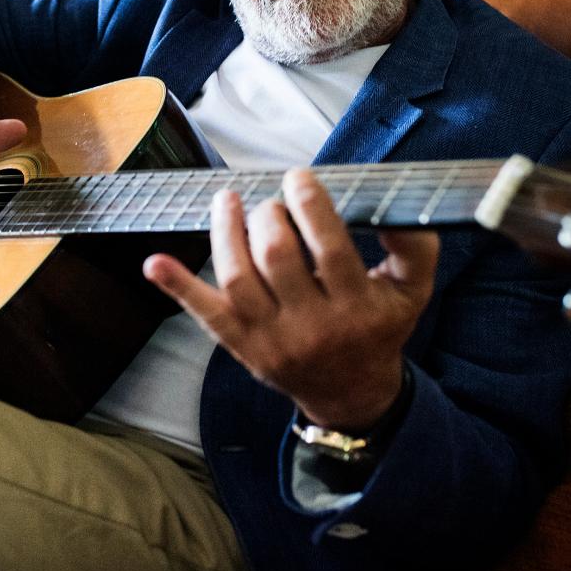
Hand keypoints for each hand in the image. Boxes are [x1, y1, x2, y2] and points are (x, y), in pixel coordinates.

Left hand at [144, 169, 438, 430]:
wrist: (351, 393)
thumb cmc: (379, 328)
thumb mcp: (412, 292)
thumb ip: (415, 247)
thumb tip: (396, 206)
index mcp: (357, 307)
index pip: (329, 247)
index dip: (309, 204)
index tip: (299, 177)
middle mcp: (313, 326)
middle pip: (277, 257)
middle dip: (269, 216)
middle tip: (271, 203)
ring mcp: (272, 339)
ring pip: (238, 279)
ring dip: (226, 232)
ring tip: (228, 201)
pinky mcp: (243, 347)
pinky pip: (206, 315)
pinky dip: (178, 287)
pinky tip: (155, 262)